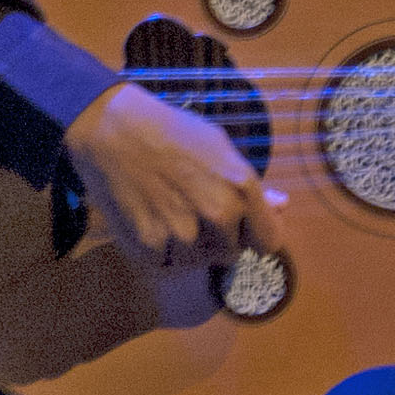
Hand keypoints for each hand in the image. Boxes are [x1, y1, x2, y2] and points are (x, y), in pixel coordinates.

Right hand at [62, 82, 286, 266]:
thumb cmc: (173, 133)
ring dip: (192, 247)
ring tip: (172, 213)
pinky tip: (153, 222)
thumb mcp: (221, 148)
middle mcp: (219, 214)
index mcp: (242, 186)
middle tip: (196, 211)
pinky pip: (169, 264)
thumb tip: (281, 205)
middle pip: (234, 252)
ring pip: (201, 260)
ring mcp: (185, 233)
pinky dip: (162, 251)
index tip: (245, 230)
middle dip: (221, 237)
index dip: (258, 236)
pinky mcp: (151, 247)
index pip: (270, 240)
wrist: (114, 130)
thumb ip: (252, 185)